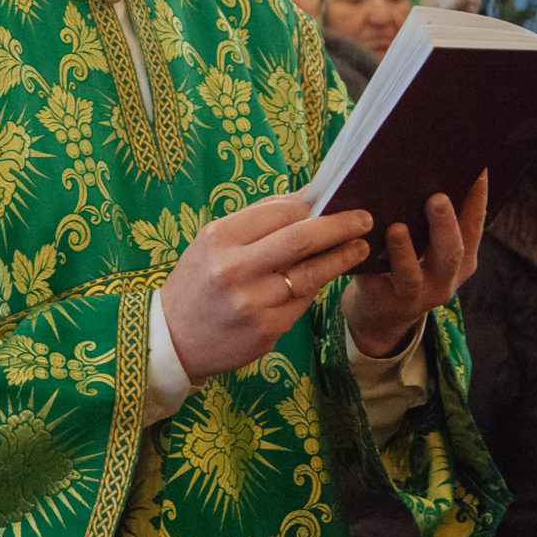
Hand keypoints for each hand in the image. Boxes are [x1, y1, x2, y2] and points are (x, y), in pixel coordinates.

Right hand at [159, 193, 373, 381]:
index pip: (280, 212)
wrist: (172, 338)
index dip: (314, 206)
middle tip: (364, 219)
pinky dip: (318, 286)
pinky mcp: (266, 330)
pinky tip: (328, 276)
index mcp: (220, 238)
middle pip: (300, 239)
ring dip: (341, 257)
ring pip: (310, 274)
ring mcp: (252, 302)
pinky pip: (303, 302)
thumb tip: (305, 198)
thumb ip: (257, 220)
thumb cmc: (198, 281)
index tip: (339, 199)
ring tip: (360, 247)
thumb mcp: (213, 241)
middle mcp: (234, 268)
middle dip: (339, 226)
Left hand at [342, 176, 488, 357]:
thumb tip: (426, 166)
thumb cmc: (408, 262)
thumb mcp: (429, 245)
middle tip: (438, 198)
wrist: (382, 314)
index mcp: (462, 258)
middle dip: (445, 224)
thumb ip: (432, 218)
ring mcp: (416, 294)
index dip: (478, 199)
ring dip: (405, 251)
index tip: (477, 170)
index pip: (474, 226)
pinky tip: (359, 243)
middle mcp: (445, 278)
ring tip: (396, 228)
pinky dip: (367, 265)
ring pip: (412, 274)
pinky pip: (375, 283)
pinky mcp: (384, 302)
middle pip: (451, 252)